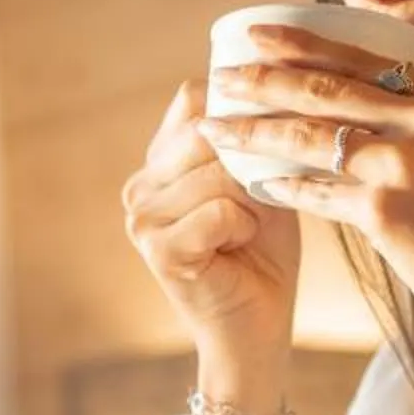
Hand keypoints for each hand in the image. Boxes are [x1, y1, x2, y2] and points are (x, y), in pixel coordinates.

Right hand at [119, 76, 302, 390]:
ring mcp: (142, 218)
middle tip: (263, 197)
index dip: (239, 109)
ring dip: (251, 198)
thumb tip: (265, 86)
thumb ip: (247, 139)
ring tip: (250, 227)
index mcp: (159, 163)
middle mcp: (140, 186)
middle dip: (249, 159)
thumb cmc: (264, 254)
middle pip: (206, 132)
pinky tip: (241, 246)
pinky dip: (244, 225)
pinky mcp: (158, 249)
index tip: (273, 131)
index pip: (193, 100)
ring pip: (215, 171)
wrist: (258, 328)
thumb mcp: (258, 181)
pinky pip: (217, 210)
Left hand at [197, 25, 413, 414]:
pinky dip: (282, 187)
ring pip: (309, 137)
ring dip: (254, 131)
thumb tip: (353, 98)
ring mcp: (405, 165)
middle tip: (220, 76)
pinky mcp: (384, 212)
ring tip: (215, 128)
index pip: (361, 59)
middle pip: (325, 88)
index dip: (301, 44)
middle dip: (263, 79)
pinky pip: (315, 192)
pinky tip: (252, 183)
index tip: (256, 36)